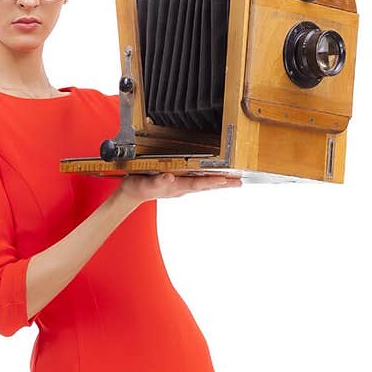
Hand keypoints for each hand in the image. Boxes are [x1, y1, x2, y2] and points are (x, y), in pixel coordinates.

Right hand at [119, 172, 240, 202]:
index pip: (198, 183)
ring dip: (219, 183)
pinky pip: (198, 182)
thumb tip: (169, 178)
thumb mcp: (146, 184)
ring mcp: (181, 187)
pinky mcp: (179, 184)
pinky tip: (215, 178)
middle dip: (223, 184)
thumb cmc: (138, 188)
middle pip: (206, 185)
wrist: (131, 194)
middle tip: (239, 182)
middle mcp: (182, 187)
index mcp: (177, 186)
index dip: (212, 181)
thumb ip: (158, 181)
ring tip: (233, 181)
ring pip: (204, 184)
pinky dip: (209, 180)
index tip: (226, 179)